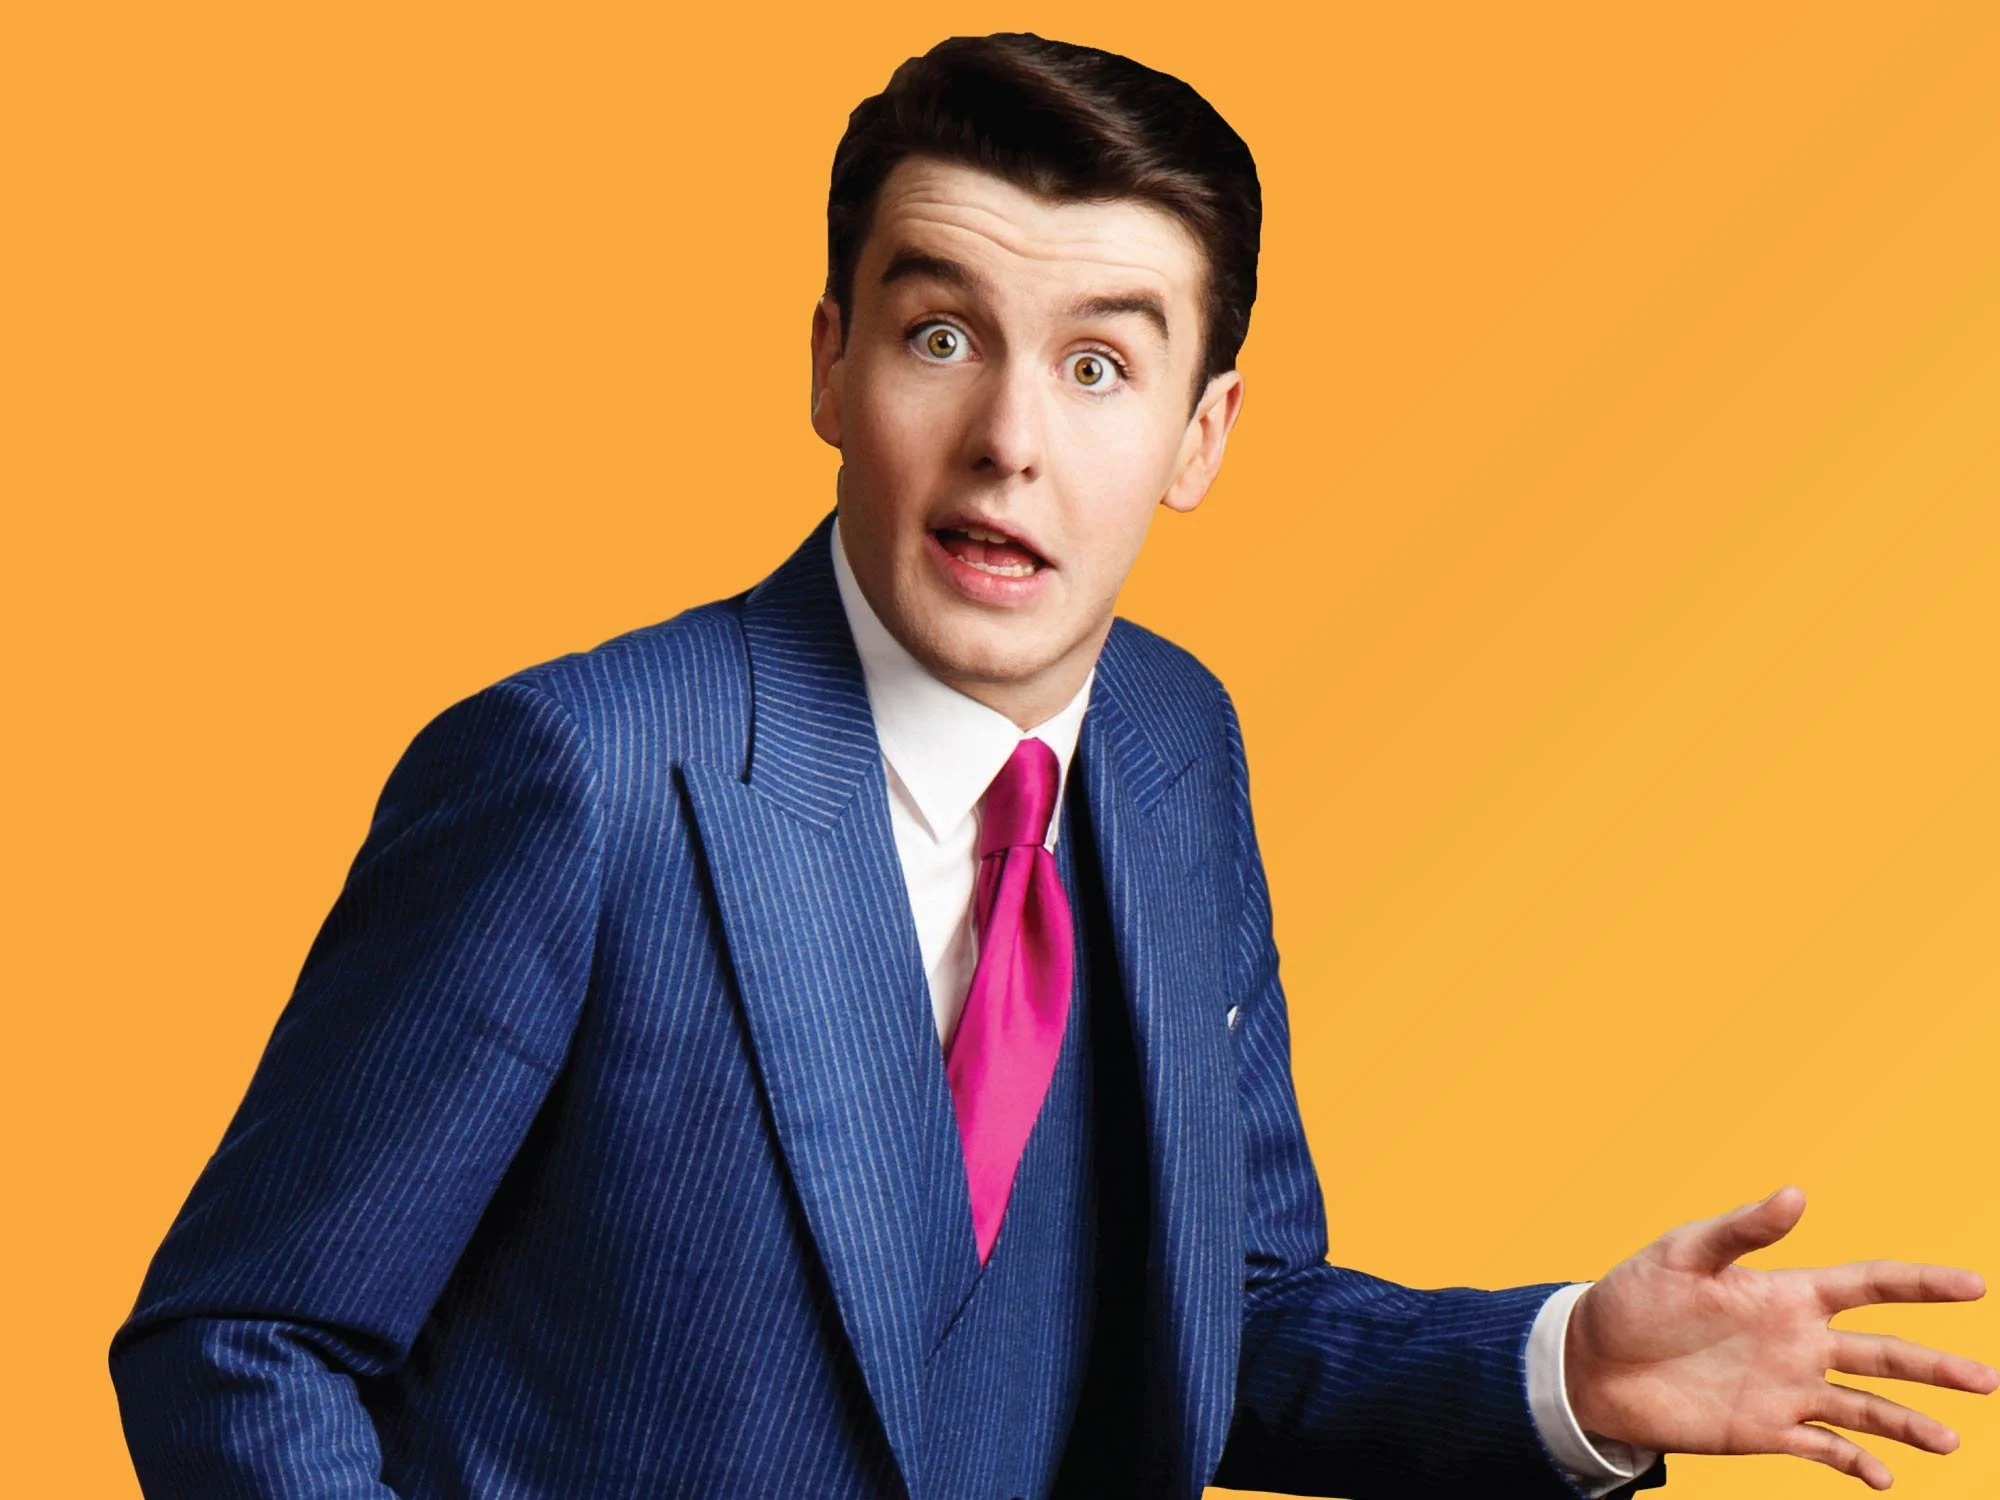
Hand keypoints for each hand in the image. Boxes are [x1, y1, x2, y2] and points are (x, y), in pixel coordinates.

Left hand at [1565, 1185, 1996, 1488]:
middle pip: (1884, 1353)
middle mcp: (1798, 1342)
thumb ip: (1742, 1231)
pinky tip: (1885, 1480)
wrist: (1593, 1363)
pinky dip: (1856, 1465)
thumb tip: (1797, 1194)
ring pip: (1865, 1408)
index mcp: (1786, 1294)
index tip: (1973, 1285)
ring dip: (1909, 1423)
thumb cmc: (1634, 1298)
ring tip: (1950, 1440)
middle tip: (1990, 1380)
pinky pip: (1824, 1451)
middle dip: (1937, 1367)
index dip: (1920, 1283)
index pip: (1868, 1284)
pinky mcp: (1765, 1431)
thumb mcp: (1683, 1255)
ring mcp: (1786, 1389)